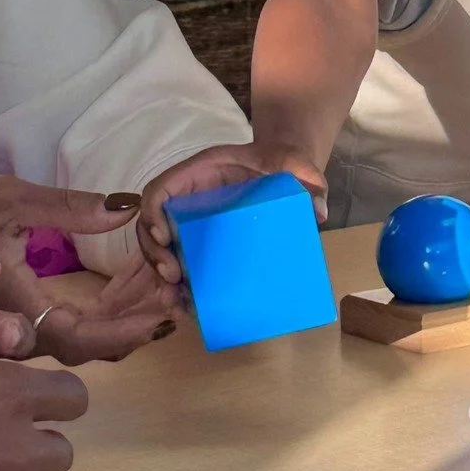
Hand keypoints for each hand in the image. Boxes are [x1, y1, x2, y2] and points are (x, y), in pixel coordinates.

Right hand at [0, 177, 178, 363]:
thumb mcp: (12, 199)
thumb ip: (67, 207)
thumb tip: (124, 208)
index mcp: (15, 309)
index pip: (79, 339)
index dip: (124, 330)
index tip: (161, 313)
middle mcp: (19, 332)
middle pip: (89, 346)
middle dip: (136, 321)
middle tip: (174, 291)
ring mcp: (21, 331)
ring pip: (85, 337)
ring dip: (125, 314)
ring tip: (162, 281)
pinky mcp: (24, 320)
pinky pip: (73, 326)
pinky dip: (106, 308)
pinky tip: (132, 281)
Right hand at [136, 142, 327, 283]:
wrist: (282, 172)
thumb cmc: (282, 165)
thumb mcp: (294, 165)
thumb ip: (306, 180)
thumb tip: (317, 211)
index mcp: (200, 172)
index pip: (161, 188)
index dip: (153, 212)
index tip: (166, 238)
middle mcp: (187, 197)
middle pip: (153, 223)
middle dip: (155, 254)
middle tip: (173, 278)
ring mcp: (192, 221)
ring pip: (161, 248)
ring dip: (161, 276)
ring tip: (176, 301)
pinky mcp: (202, 242)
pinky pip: (180, 262)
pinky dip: (178, 285)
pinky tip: (186, 305)